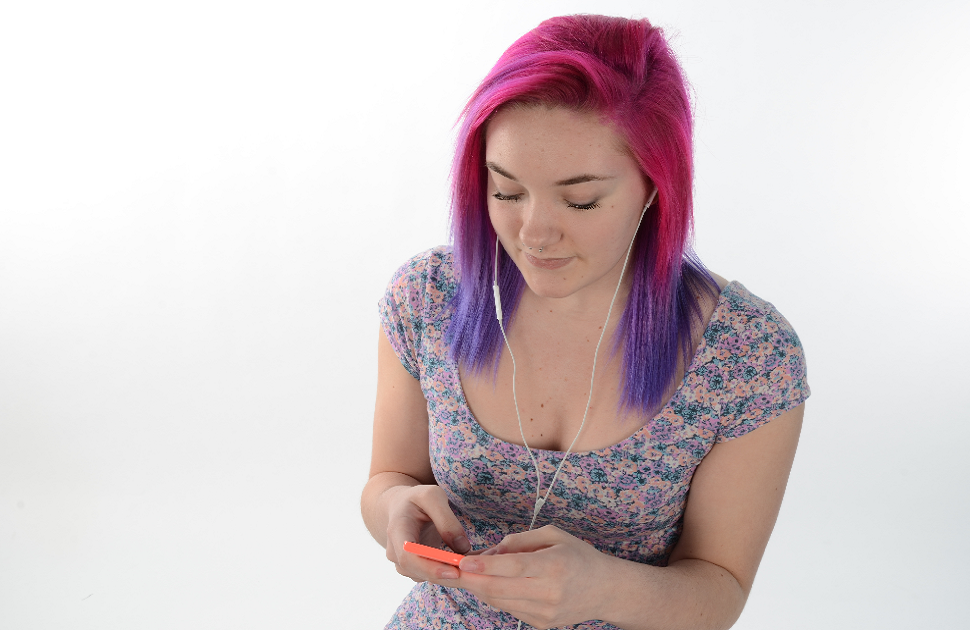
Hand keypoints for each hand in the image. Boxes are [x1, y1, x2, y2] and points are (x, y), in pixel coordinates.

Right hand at [383, 484, 471, 583]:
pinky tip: (462, 566)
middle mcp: (394, 551)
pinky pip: (429, 576)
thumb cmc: (417, 499)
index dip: (430, 567)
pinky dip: (446, 574)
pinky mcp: (411, 568)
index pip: (408, 556)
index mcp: (397, 530)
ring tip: (471, 568)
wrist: (402, 506)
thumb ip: (447, 520)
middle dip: (445, 576)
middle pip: (417, 572)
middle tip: (472, 575)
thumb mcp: (432, 496)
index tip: (455, 571)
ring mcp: (401, 562)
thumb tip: (462, 548)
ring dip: (448, 577)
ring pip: (425, 577)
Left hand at [453, 525, 615, 628]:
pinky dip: (493, 595)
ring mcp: (544, 613)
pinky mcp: (540, 624)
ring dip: (477, 587)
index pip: (513, 568)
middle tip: (447, 569)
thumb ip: (519, 542)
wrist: (606, 590)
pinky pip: (508, 608)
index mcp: (555, 566)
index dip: (485, 566)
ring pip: (499, 601)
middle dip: (469, 580)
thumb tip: (488, 554)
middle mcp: (549, 593)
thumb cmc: (578, 556)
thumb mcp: (553, 535)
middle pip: (498, 589)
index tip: (462, 561)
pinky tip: (489, 582)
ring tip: (466, 572)